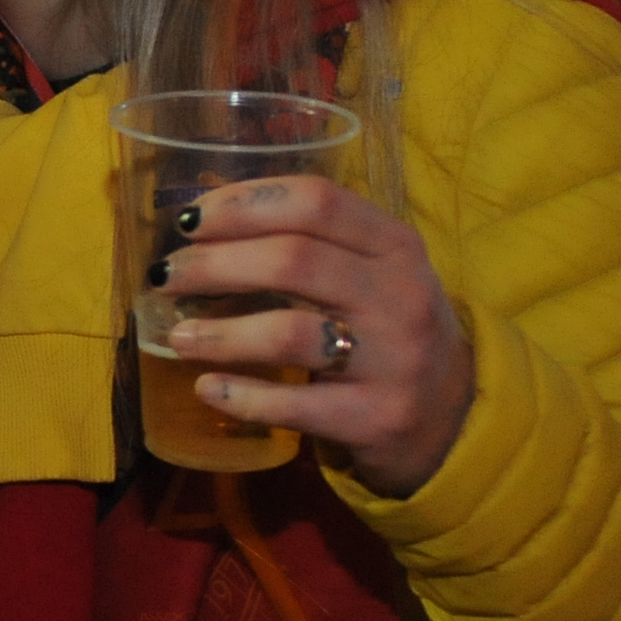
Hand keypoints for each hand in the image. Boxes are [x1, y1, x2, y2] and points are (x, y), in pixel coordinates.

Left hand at [155, 174, 474, 497]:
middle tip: (167, 277)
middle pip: (293, 261)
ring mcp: (393, 360)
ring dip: (221, 334)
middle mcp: (399, 295)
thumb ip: (311, 243)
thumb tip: (203, 225)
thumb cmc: (388, 331)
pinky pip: (295, 405)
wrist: (454, 418)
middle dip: (214, 265)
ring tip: (178, 337)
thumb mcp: (374, 274)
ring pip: (290, 333)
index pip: (316, 202)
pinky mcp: (375, 418)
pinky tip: (207, 387)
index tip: (189, 220)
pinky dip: (242, 396)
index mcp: (395, 245)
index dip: (243, 204)